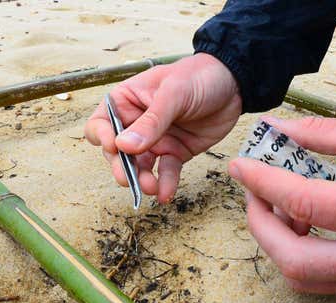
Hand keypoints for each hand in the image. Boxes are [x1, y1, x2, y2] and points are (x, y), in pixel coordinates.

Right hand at [84, 53, 241, 202]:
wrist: (235, 83)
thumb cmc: (199, 76)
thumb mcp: (174, 93)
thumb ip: (151, 121)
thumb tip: (123, 146)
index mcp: (127, 101)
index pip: (101, 123)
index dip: (103, 137)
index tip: (115, 146)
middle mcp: (136, 123)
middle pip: (117, 152)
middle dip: (121, 167)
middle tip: (128, 179)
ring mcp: (155, 140)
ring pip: (139, 166)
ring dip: (141, 180)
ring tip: (151, 188)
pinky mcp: (174, 152)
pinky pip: (165, 172)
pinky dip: (165, 184)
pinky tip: (166, 193)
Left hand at [229, 116, 335, 293]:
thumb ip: (317, 133)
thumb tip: (272, 130)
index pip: (304, 203)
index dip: (264, 183)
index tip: (241, 166)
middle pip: (294, 259)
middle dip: (260, 225)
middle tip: (252, 194)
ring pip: (298, 276)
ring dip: (274, 242)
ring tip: (277, 206)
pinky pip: (312, 280)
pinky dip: (292, 254)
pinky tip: (296, 223)